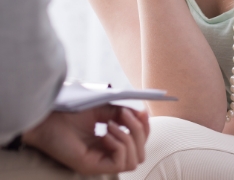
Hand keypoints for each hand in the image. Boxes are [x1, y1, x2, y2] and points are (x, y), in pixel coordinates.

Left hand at [22, 105, 149, 174]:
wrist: (47, 118)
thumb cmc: (70, 112)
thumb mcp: (103, 108)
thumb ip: (121, 114)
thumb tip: (142, 115)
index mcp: (109, 143)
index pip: (139, 144)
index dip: (145, 128)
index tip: (142, 112)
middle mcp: (106, 155)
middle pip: (141, 154)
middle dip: (140, 132)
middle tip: (125, 116)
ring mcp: (99, 162)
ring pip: (134, 160)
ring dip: (130, 138)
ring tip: (112, 124)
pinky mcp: (91, 167)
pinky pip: (120, 163)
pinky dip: (119, 145)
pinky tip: (105, 133)